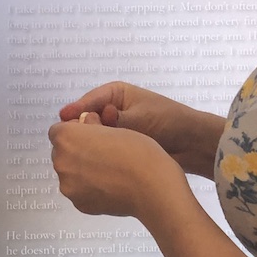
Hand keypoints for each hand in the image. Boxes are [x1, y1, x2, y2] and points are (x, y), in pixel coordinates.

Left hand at [48, 116, 185, 218]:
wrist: (152, 187)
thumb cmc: (135, 150)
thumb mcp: (112, 126)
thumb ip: (91, 126)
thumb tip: (85, 124)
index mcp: (65, 137)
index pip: (59, 131)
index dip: (76, 131)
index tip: (94, 135)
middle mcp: (61, 162)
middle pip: (62, 153)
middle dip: (77, 151)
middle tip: (103, 153)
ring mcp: (69, 186)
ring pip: (71, 174)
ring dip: (83, 171)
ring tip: (110, 171)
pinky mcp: (80, 205)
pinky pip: (80, 192)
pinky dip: (90, 188)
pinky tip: (111, 186)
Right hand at [58, 81, 223, 176]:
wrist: (194, 144)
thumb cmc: (169, 121)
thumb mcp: (140, 117)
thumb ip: (116, 121)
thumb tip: (92, 121)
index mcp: (115, 95)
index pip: (89, 101)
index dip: (76, 110)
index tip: (63, 118)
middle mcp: (112, 111)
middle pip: (88, 119)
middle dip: (81, 128)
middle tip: (70, 139)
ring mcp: (115, 129)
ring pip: (95, 136)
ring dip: (91, 143)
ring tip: (81, 151)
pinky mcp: (119, 147)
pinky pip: (104, 149)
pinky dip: (100, 154)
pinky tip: (92, 162)